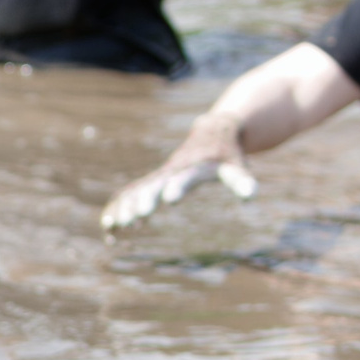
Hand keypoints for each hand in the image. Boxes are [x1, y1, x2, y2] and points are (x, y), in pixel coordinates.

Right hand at [100, 114, 257, 230]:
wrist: (212, 131)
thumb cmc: (226, 154)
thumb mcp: (236, 166)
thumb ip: (241, 180)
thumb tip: (250, 196)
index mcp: (192, 167)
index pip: (183, 179)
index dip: (177, 188)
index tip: (169, 200)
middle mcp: (171, 172)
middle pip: (152, 186)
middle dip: (141, 202)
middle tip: (132, 220)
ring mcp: (160, 176)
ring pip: (136, 191)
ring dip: (124, 207)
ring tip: (113, 227)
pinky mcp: (155, 181)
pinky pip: (131, 195)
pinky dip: (119, 208)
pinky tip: (109, 229)